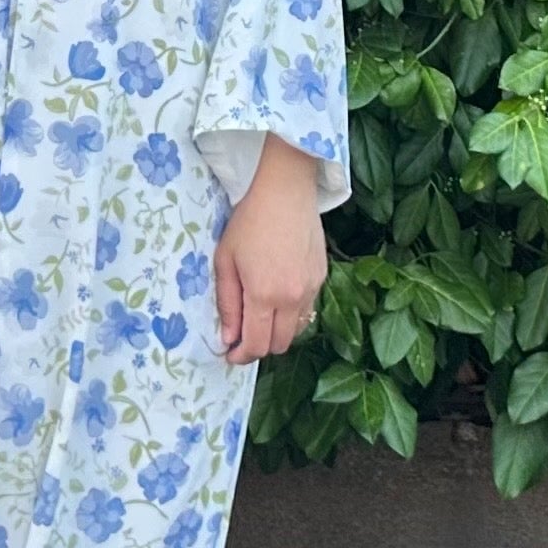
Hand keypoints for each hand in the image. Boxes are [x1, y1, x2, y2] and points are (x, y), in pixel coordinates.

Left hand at [214, 140, 327, 365]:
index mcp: (265, 295)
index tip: (231, 354)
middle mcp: (292, 298)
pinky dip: (292, 313)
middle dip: (259, 347)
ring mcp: (311, 288)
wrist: (285, 191)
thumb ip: (228, 303)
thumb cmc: (248, 222)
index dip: (242, 355)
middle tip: (243, 335)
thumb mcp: (226, 260)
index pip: (257, 345)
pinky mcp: (322, 277)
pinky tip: (278, 294)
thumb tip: (228, 338)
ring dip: (277, 332)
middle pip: (279, 345)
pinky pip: (307, 309)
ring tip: (261, 316)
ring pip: (296, 330)